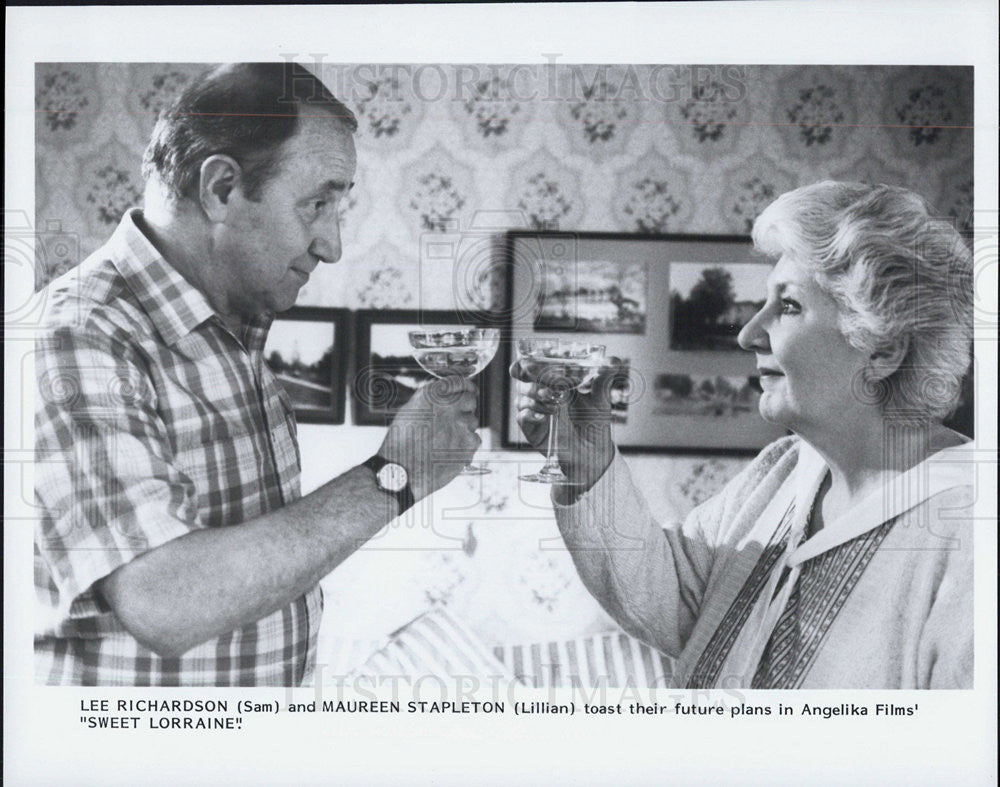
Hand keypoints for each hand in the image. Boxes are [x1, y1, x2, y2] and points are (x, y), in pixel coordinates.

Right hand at [378, 376, 480, 499]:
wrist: (403, 471)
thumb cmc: (401, 443)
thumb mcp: (410, 411)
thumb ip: (431, 399)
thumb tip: (447, 395)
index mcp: (433, 394)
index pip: (459, 382)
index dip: (467, 386)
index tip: (470, 390)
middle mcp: (449, 406)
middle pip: (470, 400)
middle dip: (466, 407)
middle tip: (456, 419)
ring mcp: (461, 424)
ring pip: (472, 421)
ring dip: (464, 427)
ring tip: (446, 440)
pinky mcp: (469, 443)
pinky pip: (474, 438)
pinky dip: (466, 444)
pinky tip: (450, 450)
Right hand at [511, 357, 621, 488]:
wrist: (593, 451)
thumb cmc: (594, 422)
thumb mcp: (601, 398)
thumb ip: (604, 378)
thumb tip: (613, 362)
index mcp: (555, 380)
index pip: (537, 363)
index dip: (534, 359)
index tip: (540, 358)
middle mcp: (541, 392)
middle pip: (523, 375)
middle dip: (527, 372)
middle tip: (536, 372)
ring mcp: (535, 409)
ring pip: (522, 395)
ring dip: (535, 395)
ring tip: (555, 404)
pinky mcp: (531, 427)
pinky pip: (522, 416)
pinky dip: (530, 413)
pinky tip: (543, 416)